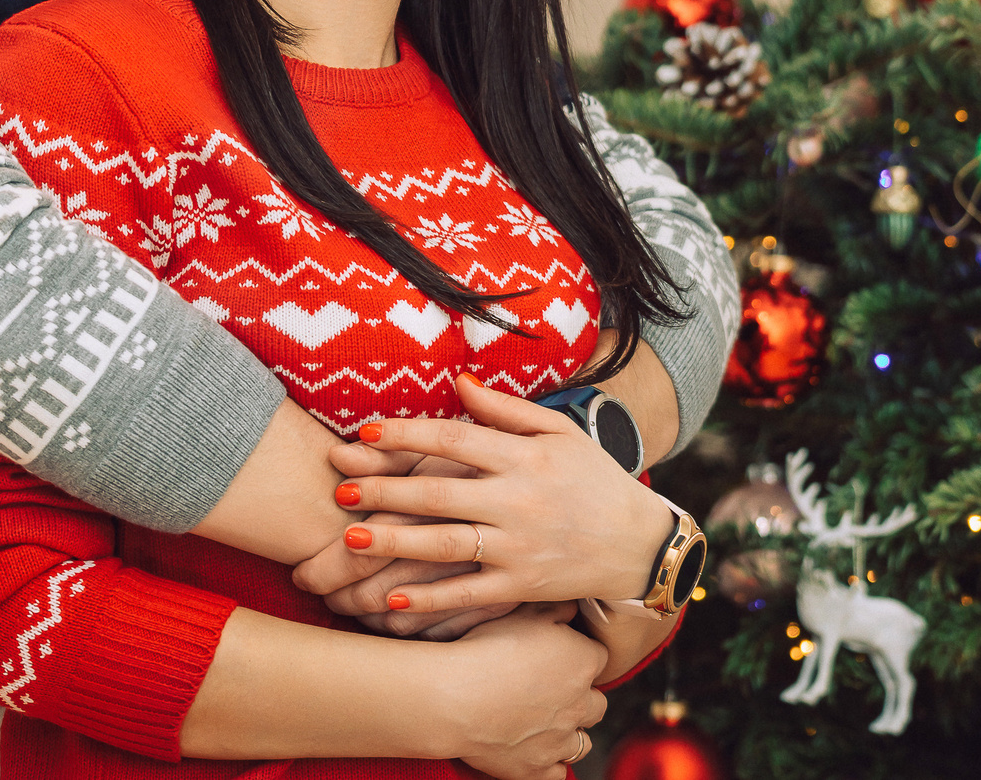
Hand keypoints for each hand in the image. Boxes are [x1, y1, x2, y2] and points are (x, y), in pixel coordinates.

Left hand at [302, 374, 676, 616]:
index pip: (455, 439)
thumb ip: (506, 410)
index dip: (408, 435)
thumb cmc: (594, 479)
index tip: (366, 433)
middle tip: (341, 490)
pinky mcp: (521, 585)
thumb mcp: (559, 433)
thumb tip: (458, 381)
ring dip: (394, 542)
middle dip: (386, 491)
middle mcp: (517, 501)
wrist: (639, 544)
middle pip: (439, 493)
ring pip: (445, 545)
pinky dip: (430, 599)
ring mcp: (518, 547)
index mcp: (524, 457)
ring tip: (350, 538)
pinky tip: (392, 599)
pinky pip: (468, 594)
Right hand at [426, 602, 606, 779]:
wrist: (453, 697)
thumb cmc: (486, 648)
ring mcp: (560, 741)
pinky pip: (557, 772)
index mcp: (583, 662)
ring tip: (541, 722)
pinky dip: (549, 763)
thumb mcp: (523, 612)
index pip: (599, 658)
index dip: (578, 655)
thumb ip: (555, 609)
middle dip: (579, 697)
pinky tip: (532, 749)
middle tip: (549, 689)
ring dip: (568, 732)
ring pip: (582, 742)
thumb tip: (571, 608)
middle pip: (597, 704)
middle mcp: (580, 704)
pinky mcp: (538, 770)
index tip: (558, 654)